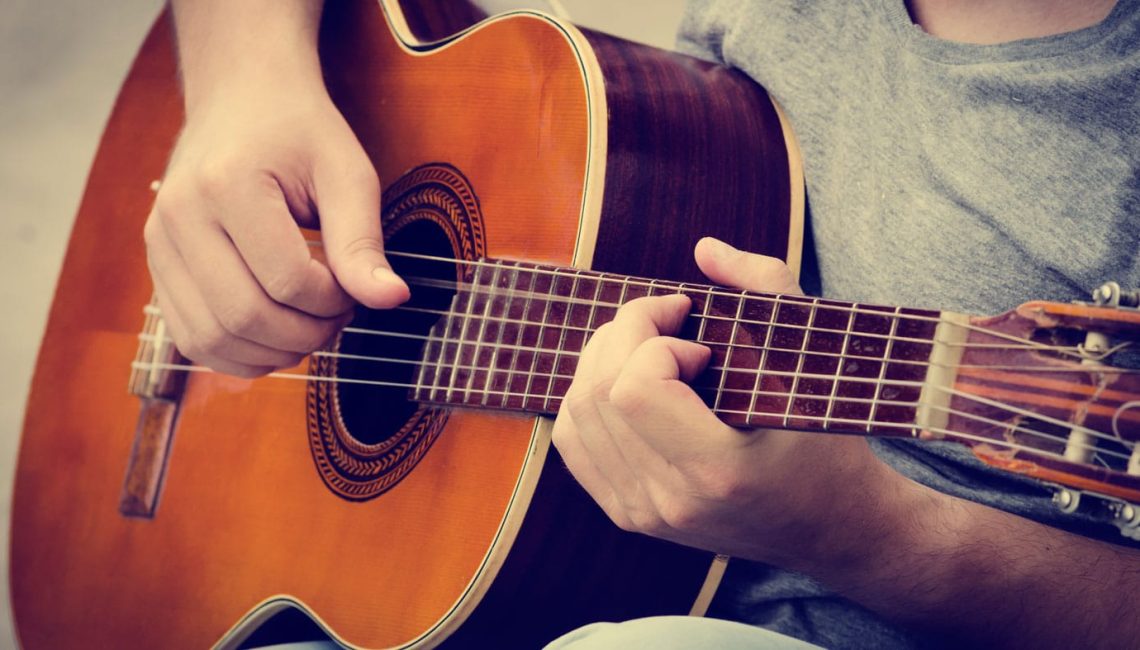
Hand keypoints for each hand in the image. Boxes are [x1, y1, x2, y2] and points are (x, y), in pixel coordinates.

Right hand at [144, 82, 408, 376]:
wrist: (242, 101)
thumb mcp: (346, 174)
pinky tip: (276, 335)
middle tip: (338, 311)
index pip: (287, 281)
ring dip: (274, 352)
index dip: (334, 300)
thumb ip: (363, 241)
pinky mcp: (157, 268)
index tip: (354, 285)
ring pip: (213, 339)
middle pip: (245, 316)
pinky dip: (239, 355)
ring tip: (310, 323)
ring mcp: (159, 245)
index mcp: (226, 184)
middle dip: (307, 332)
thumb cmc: (299, 134)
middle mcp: (179, 216)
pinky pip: (192, 340)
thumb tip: (392, 299)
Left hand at [552, 237, 916, 568]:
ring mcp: (642, 513)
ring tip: (653, 345)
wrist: (828, 526)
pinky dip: (590, 395)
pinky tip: (633, 380)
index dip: (656, 342)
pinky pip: (574, 440)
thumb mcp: (813, 357)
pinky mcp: (627, 514)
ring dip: (605, 358)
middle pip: (596, 393)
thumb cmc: (826, 440)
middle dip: (625, 333)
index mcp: (719, 470)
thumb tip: (703, 248)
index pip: (635, 388)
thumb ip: (767, 286)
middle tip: (669, 319)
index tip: (700, 341)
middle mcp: (670, 501)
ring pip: (576, 412)